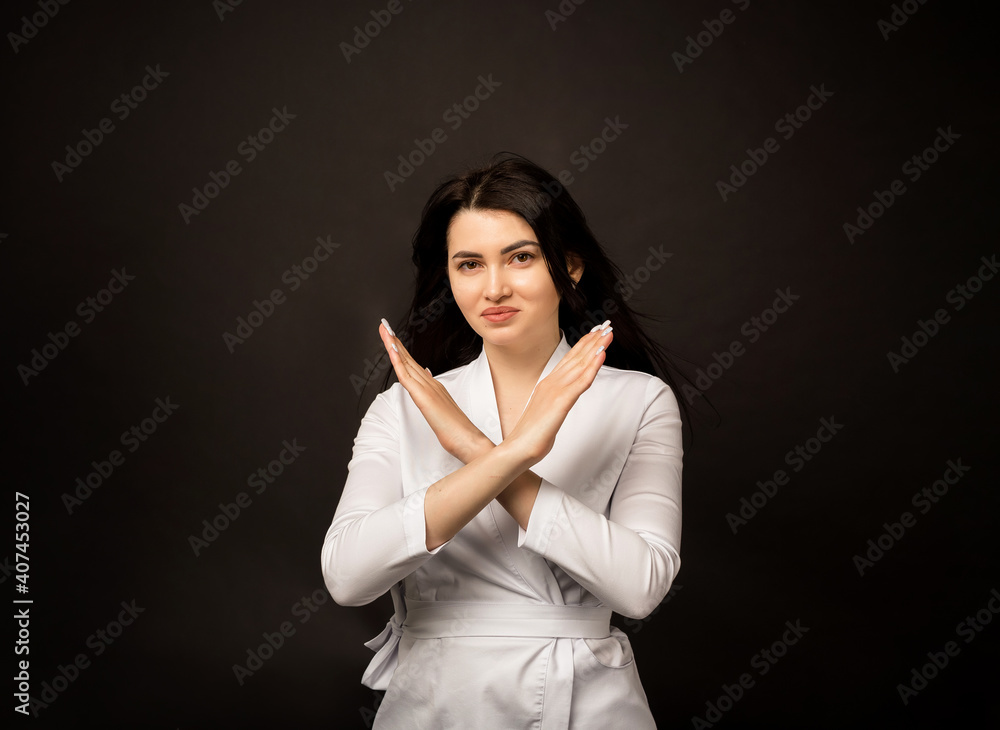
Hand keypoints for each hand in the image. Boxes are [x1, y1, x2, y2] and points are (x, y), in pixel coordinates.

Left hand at [379, 319, 491, 462]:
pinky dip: (398, 361)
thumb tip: (426, 382)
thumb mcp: (442, 412)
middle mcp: (431, 383)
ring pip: (406, 363)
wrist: (470, 441)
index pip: (413, 365)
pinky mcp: (424, 398)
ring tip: (385, 330)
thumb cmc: (458, 431)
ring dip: (394, 345)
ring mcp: (428, 389)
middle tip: (384, 326)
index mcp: (434, 387)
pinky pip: (406, 377)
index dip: (401, 350)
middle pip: (408, 359)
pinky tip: (392, 350)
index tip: (392, 338)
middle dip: (395, 341)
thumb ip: (434, 397)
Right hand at [504, 323, 613, 464]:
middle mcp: (552, 383)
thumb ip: (556, 402)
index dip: (584, 345)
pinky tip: (601, 355)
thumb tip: (564, 399)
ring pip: (580, 365)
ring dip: (596, 347)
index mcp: (548, 384)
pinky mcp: (560, 402)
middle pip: (576, 357)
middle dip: (593, 340)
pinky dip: (592, 366)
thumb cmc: (532, 435)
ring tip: (608, 333)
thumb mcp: (548, 413)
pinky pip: (581, 382)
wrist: (517, 449)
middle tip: (606, 325)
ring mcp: (556, 391)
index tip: (596, 332)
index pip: (570, 360)